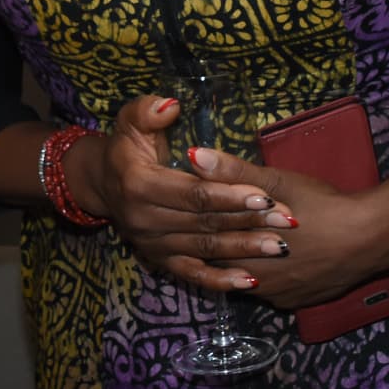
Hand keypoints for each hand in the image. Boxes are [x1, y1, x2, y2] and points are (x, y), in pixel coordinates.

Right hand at [66, 95, 296, 292]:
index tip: (266, 195)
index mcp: (139, 185)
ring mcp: (152, 244)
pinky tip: (250, 282)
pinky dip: (220, 281)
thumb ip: (148, 111)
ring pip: (205, 248)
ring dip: (244, 249)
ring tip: (280, 246)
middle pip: (205, 222)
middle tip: (287, 220)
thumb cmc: (125, 147)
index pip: (194, 193)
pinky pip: (192, 275)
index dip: (230, 195)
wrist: (101, 183)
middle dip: (249, 221)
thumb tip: (172, 106)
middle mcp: (144, 220)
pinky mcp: (158, 260)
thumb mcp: (130, 121)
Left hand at [187, 149, 388, 309]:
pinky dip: (266, 278)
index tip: (192, 215)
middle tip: (215, 228)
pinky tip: (269, 263)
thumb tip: (194, 156)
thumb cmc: (323, 205)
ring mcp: (277, 295)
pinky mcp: (296, 303)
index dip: (198, 229)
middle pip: (223, 265)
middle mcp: (255, 280)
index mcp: (243, 249)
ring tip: (241, 243)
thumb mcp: (278, 182)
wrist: (371, 237)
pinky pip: (271, 293)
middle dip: (218, 248)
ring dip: (242, 264)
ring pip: (246, 281)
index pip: (205, 244)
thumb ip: (233, 171)